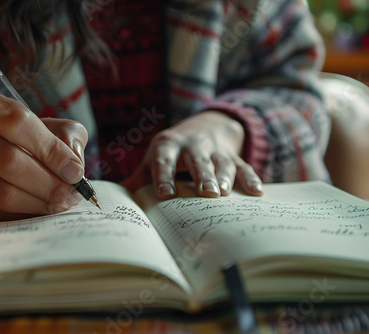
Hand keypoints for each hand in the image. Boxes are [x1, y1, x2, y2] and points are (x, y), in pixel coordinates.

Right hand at [0, 93, 86, 219]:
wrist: (0, 156)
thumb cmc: (32, 140)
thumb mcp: (55, 129)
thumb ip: (69, 139)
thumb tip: (72, 165)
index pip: (17, 124)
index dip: (50, 150)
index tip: (74, 172)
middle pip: (6, 160)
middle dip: (45, 182)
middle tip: (70, 195)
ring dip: (35, 201)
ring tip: (59, 204)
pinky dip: (19, 214)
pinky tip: (38, 209)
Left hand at [121, 111, 262, 197]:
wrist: (204, 127)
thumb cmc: (172, 151)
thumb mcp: (155, 158)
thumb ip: (138, 178)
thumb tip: (115, 200)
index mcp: (167, 146)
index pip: (164, 161)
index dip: (164, 176)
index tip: (165, 193)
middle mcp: (192, 145)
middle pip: (197, 161)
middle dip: (202, 176)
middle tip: (206, 193)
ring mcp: (214, 150)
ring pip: (221, 162)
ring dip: (225, 177)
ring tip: (225, 194)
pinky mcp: (232, 156)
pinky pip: (243, 166)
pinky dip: (250, 178)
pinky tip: (256, 193)